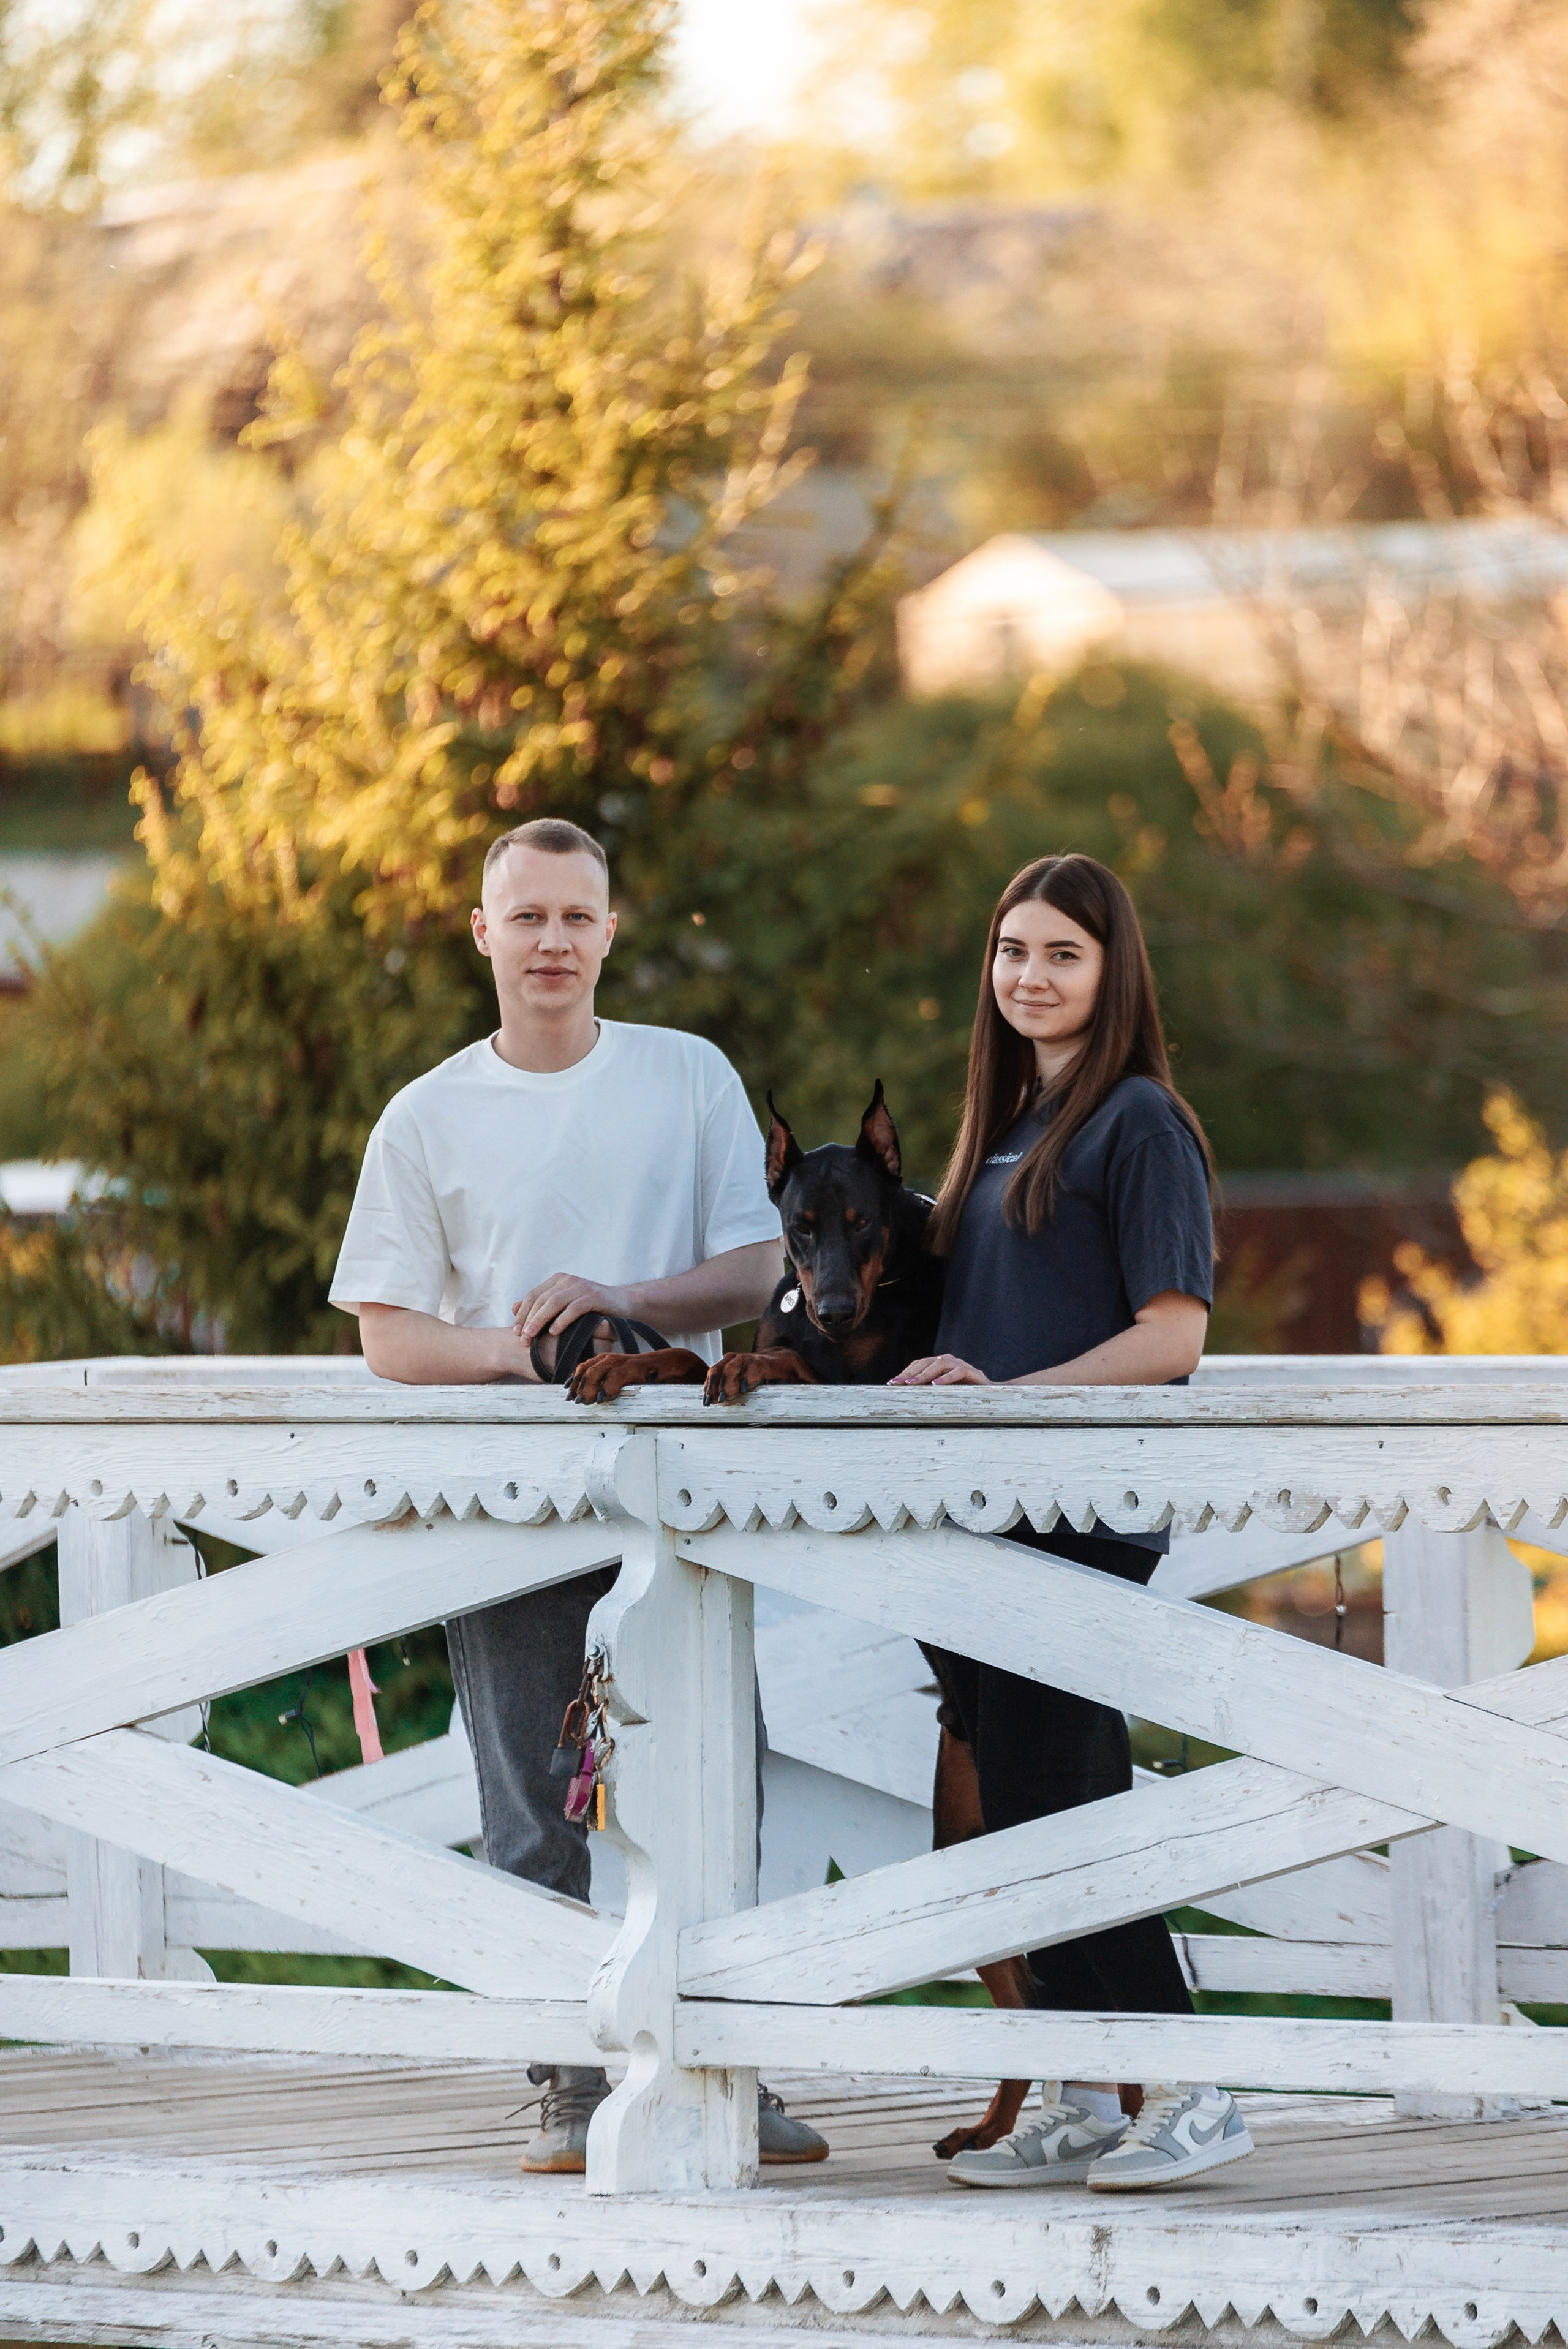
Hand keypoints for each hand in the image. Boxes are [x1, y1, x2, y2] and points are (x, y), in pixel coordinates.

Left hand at [513, 1272, 632, 1344]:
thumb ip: (541, 1306)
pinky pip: (574, 1308)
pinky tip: (554, 1332)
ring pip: (554, 1302)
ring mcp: (581, 1287)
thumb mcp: (564, 1305)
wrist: (624, 1303)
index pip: (533, 1295)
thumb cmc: (592, 1308)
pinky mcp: (594, 1296)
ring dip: (540, 1320)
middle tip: (522, 1339)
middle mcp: (568, 1280)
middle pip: (541, 1299)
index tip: (515, 1331)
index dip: (522, 1313)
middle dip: (528, 1320)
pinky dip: (562, 1320)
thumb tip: (513, 1308)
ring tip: (532, 1336)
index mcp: (558, 1280)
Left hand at [887, 1354, 989, 1385]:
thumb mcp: (942, 1393)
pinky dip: (946, 1378)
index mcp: (939, 1364)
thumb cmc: (964, 1394)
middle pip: (925, 1362)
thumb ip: (927, 1391)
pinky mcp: (972, 1372)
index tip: (891, 1384)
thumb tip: (903, 1397)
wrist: (991, 1395)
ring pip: (939, 1364)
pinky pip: (958, 1372)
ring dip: (924, 1374)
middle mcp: (948, 1361)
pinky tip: (936, 1385)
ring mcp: (960, 1364)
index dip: (905, 1372)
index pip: (919, 1364)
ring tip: (912, 1384)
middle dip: (909, 1373)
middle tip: (896, 1384)